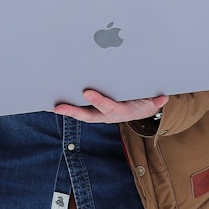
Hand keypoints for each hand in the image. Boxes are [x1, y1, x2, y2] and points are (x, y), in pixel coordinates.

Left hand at [53, 89, 167, 123]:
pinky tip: (49, 103)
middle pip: (88, 115)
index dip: (98, 101)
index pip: (108, 107)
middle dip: (73, 111)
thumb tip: (162, 99)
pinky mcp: (92, 111)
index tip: (87, 92)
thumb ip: (155, 101)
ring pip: (79, 114)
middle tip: (58, 107)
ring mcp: (98, 114)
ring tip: (47, 104)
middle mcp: (106, 115)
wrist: (141, 110)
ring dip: (64, 110)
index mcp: (120, 111)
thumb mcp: (152, 102)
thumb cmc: (144, 101)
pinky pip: (77, 110)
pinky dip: (64, 107)